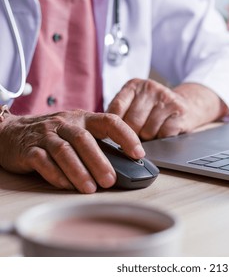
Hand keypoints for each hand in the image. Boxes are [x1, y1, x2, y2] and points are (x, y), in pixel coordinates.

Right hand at [0, 110, 144, 193]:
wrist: (11, 132)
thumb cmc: (54, 135)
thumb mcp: (77, 132)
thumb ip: (98, 145)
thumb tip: (125, 167)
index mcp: (83, 118)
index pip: (109, 121)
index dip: (126, 136)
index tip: (138, 153)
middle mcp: (65, 124)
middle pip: (84, 139)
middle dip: (99, 161)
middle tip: (111, 181)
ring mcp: (45, 136)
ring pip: (63, 151)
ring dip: (79, 171)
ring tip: (91, 189)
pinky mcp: (28, 150)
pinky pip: (42, 161)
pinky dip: (56, 175)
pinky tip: (67, 186)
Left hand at [107, 79, 226, 139]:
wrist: (187, 105)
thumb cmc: (155, 109)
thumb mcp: (136, 103)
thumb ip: (121, 113)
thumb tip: (104, 133)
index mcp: (135, 85)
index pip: (116, 108)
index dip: (115, 127)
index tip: (115, 136)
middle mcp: (150, 88)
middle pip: (132, 122)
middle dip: (133, 135)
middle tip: (138, 135)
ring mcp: (166, 98)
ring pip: (147, 131)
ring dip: (149, 138)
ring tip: (153, 130)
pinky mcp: (179, 111)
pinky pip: (163, 134)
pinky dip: (162, 138)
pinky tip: (165, 130)